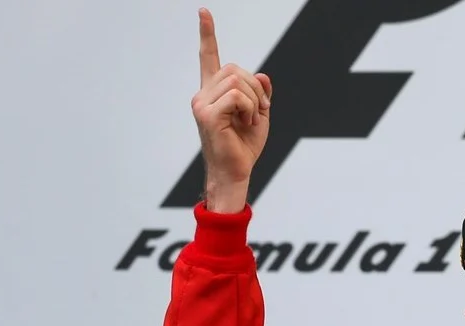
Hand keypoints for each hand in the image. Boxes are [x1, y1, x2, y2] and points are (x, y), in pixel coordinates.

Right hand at [192, 8, 271, 212]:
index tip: (204, 12)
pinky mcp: (207, 114)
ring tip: (252, 119)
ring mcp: (202, 103)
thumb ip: (260, 92)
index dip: (207, 34)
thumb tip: (262, 75)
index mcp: (213, 92)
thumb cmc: (244, 146)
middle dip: (257, 88)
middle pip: (235, 69)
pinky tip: (247, 123)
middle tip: (262, 110)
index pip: (208, 57)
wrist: (236, 172)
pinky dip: (250, 108)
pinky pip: (237, 96)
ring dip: (255, 101)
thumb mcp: (260, 114)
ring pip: (238, 81)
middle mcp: (203, 94)